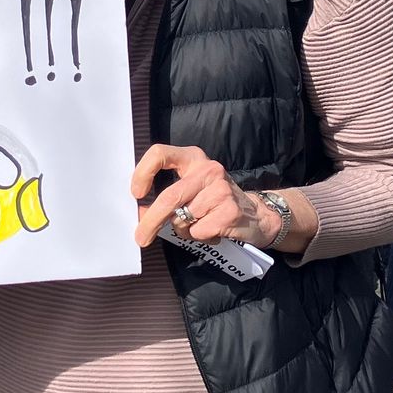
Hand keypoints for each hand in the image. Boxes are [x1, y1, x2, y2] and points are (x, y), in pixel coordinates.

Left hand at [131, 145, 274, 247]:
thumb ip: (167, 197)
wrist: (256, 215)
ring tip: (199, 224)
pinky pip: (197, 232)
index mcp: (193, 158)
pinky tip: (213, 230)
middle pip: (169, 197)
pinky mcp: (229, 211)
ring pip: (182, 219)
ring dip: (183, 229)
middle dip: (151, 221)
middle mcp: (208, 169)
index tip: (137, 194)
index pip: (159, 153)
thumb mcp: (191, 189)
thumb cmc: (214, 201)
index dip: (142, 173)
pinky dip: (199, 236)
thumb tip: (141, 214)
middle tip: (140, 238)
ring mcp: (220, 189)